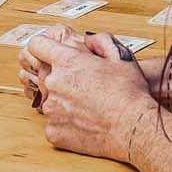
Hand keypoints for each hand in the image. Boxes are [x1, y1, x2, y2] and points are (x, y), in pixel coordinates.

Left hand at [26, 34, 158, 162]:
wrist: (134, 127)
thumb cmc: (130, 92)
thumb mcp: (120, 56)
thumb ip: (99, 41)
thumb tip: (87, 39)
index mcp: (67, 61)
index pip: (37, 45)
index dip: (44, 47)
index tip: (49, 53)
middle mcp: (53, 83)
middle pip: (45, 75)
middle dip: (61, 79)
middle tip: (84, 88)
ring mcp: (51, 109)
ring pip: (51, 101)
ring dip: (64, 103)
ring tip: (88, 109)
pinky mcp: (53, 132)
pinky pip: (54, 124)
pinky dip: (66, 125)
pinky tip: (85, 124)